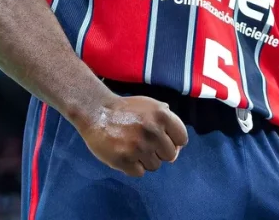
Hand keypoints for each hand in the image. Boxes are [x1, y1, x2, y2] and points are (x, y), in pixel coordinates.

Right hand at [74, 95, 188, 176]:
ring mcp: (139, 147)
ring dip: (146, 160)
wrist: (96, 112)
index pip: (182, 139)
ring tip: (133, 148)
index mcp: (162, 115)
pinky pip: (139, 173)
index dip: (174, 141)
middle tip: (145, 144)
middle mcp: (153, 131)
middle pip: (170, 155)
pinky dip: (133, 167)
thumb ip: (167, 122)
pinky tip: (125, 155)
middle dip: (159, 151)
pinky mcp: (124, 160)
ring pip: (155, 166)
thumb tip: (177, 148)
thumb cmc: (126, 109)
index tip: (164, 140)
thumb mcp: (151, 105)